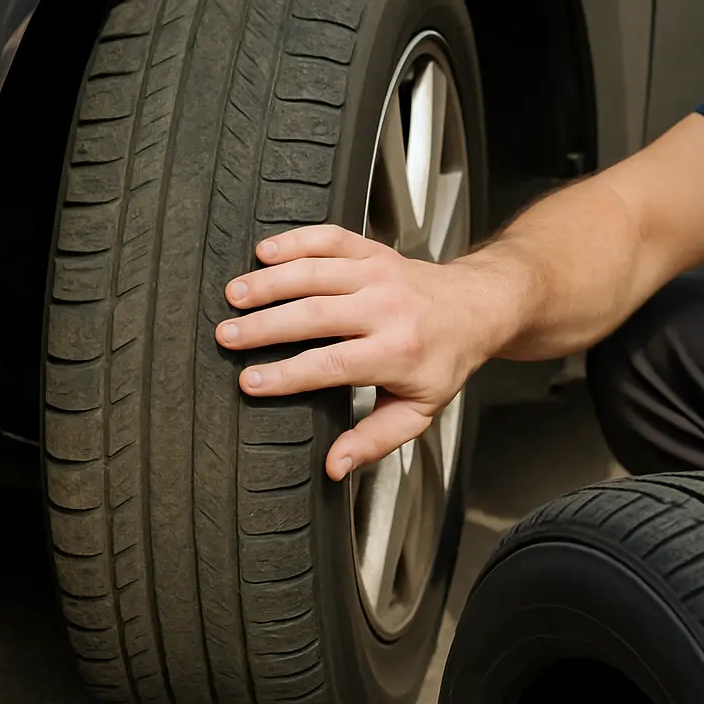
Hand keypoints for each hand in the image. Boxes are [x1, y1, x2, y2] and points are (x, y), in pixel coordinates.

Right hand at [215, 224, 499, 480]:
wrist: (476, 307)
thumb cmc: (442, 361)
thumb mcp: (418, 410)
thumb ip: (375, 439)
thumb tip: (334, 465)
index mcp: (398, 352)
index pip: (332, 364)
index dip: (287, 374)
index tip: (249, 382)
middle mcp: (387, 308)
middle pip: (316, 314)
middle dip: (266, 326)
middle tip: (226, 336)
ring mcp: (379, 273)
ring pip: (317, 272)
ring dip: (271, 281)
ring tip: (234, 295)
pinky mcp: (374, 251)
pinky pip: (331, 238)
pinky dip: (297, 239)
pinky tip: (265, 252)